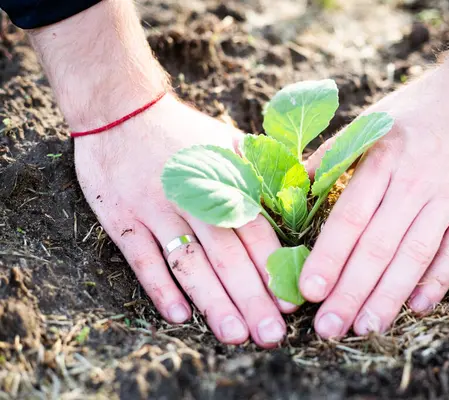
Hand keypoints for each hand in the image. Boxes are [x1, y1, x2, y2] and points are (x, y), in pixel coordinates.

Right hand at [75, 95, 294, 346]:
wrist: (121, 109)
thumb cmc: (186, 133)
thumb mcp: (232, 142)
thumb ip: (267, 170)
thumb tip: (311, 185)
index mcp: (224, 181)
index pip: (256, 232)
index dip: (273, 268)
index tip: (292, 303)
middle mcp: (192, 197)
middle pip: (226, 256)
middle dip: (251, 298)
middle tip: (271, 337)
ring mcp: (155, 210)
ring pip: (188, 263)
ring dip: (212, 301)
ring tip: (234, 335)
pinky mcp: (122, 219)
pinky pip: (142, 259)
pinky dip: (160, 288)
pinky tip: (179, 316)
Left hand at [300, 43, 448, 337]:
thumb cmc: (422, 106)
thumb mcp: (373, 119)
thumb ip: (334, 154)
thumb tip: (295, 185)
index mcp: (383, 158)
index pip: (350, 217)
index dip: (329, 256)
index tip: (309, 291)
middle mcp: (416, 180)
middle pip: (379, 246)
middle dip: (352, 290)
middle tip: (329, 329)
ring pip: (416, 255)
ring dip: (390, 295)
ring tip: (367, 327)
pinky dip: (439, 280)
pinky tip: (418, 306)